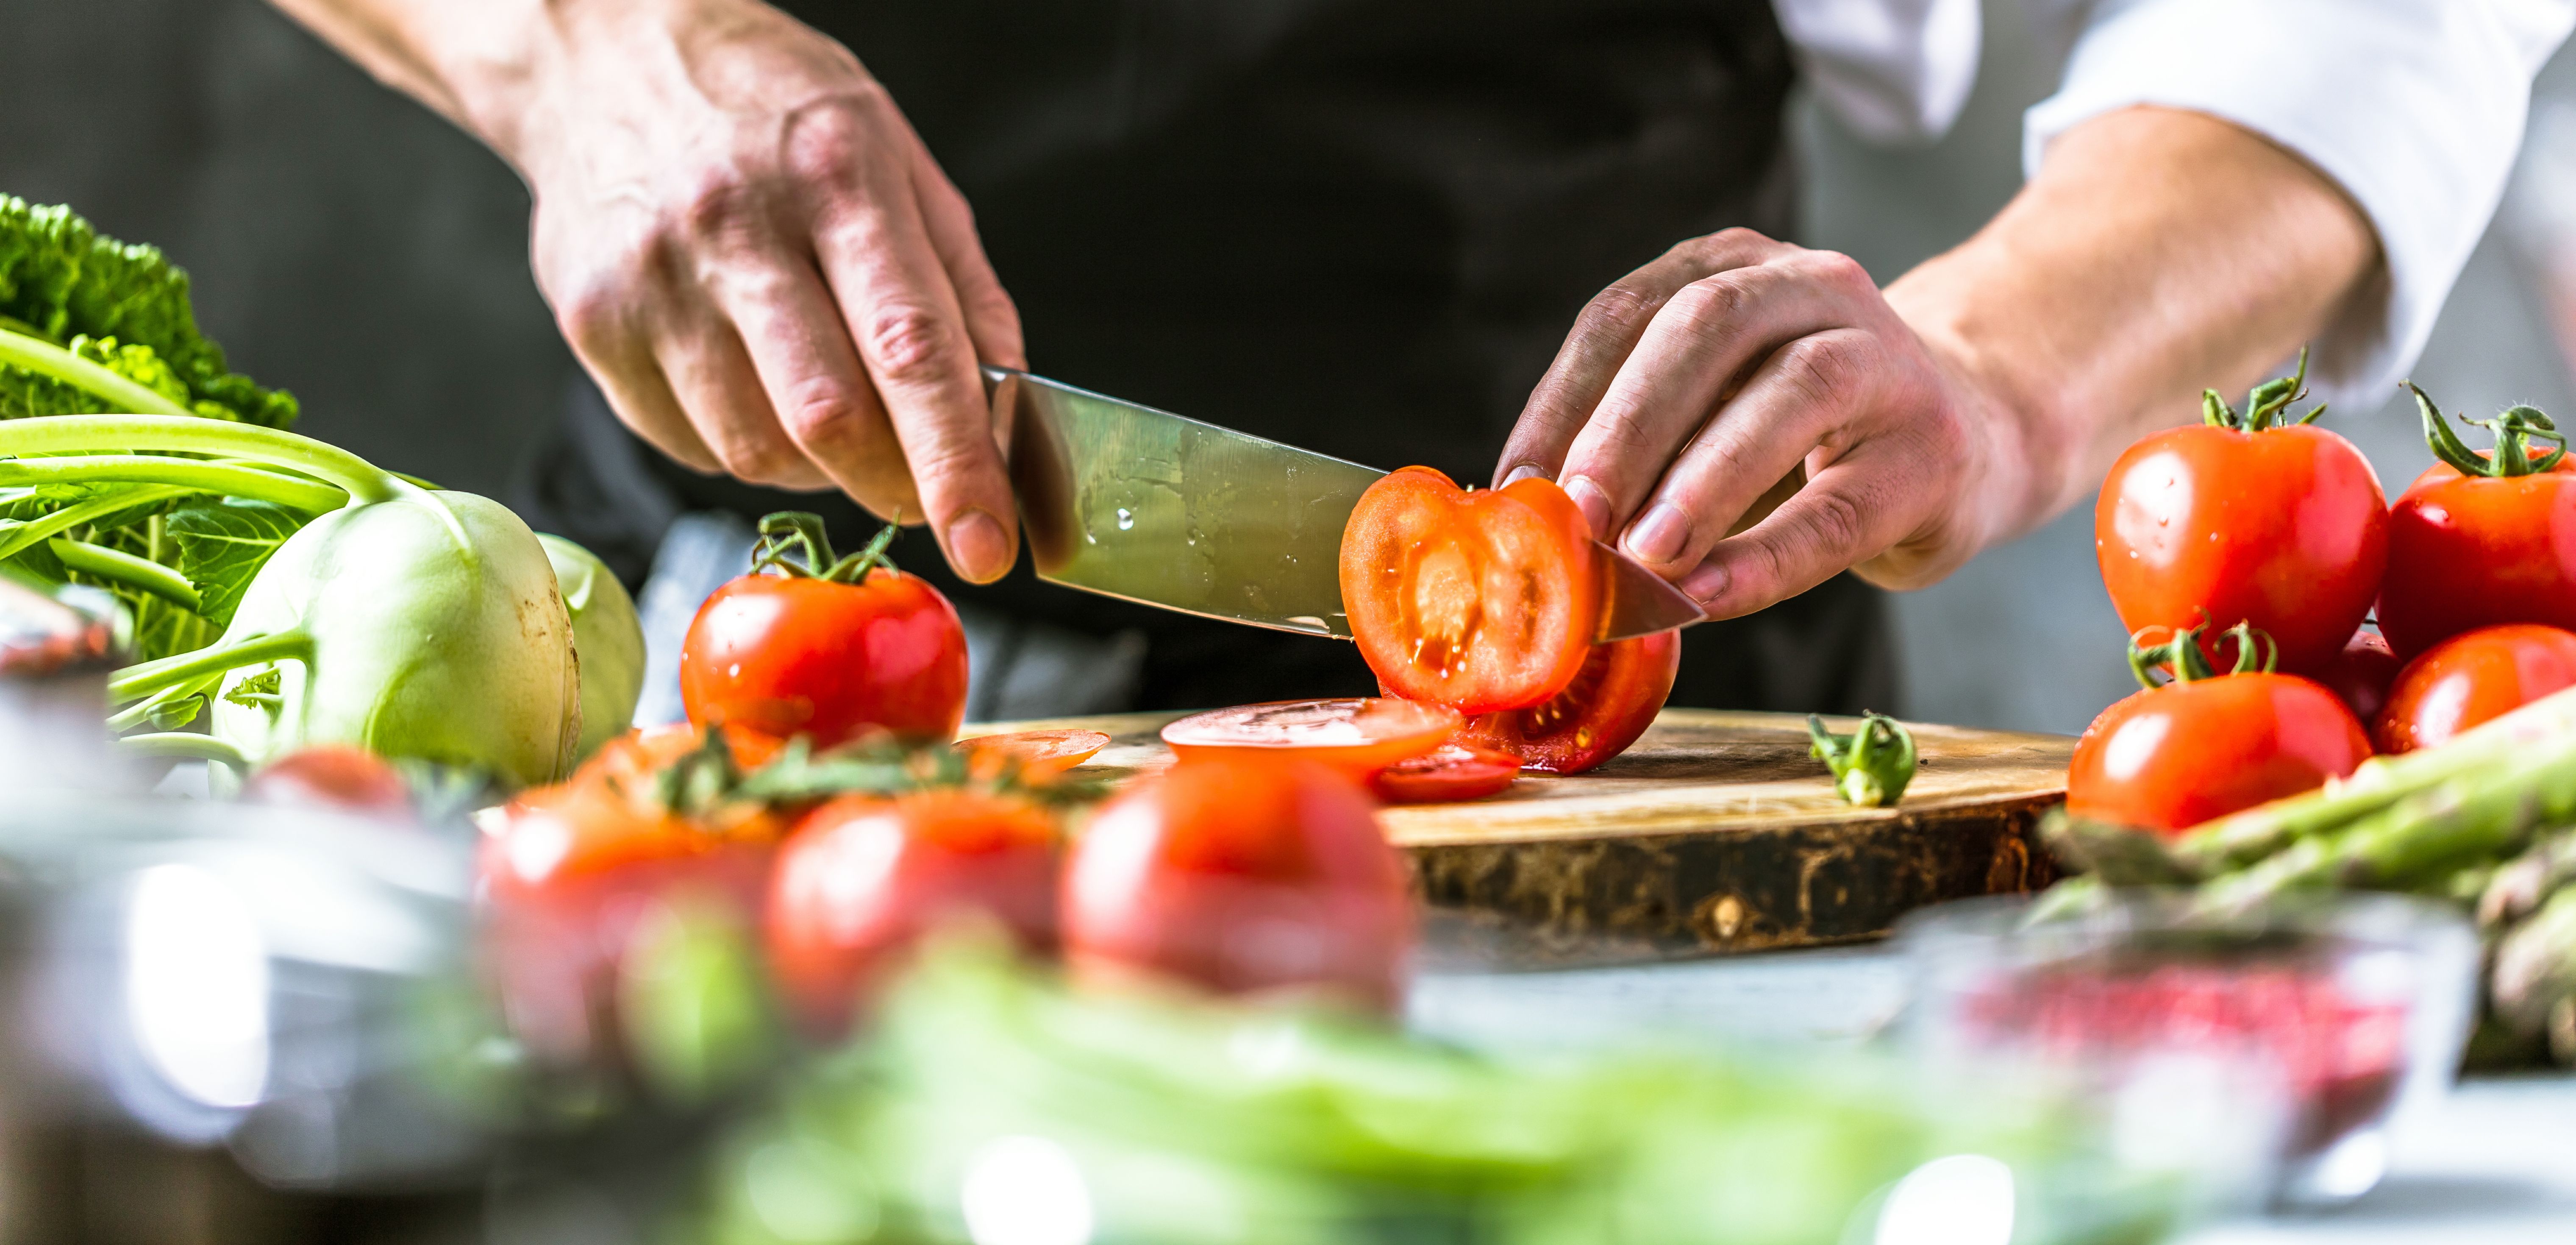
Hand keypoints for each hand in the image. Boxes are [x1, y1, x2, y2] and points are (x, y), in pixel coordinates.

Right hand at [498, 1, 1021, 580]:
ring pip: (756, 450)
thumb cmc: (770, 111)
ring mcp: (652, 282)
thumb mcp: (898, 160)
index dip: (956, 464)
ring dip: (818, 466)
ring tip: (827, 403)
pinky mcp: (593, 326)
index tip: (989, 545)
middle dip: (894, 485)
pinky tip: (751, 382)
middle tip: (922, 493)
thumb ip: (961, 290)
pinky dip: (743, 445)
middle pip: (828, 419)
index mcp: (835, 177)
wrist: (603, 55)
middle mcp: (735, 228)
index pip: (911, 351)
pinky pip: (691, 445)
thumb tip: (1003, 413)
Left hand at [1493, 228, 2027, 618]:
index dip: (1562, 398)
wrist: (1970, 438)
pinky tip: (1707, 594)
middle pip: (1707, 329)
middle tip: (1575, 513)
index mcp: (1733, 268)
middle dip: (1628, 425)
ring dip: (1702, 480)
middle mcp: (1812, 286)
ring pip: (1790, 395)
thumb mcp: (1711, 409)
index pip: (1626, 313)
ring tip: (1641, 555)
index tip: (1514, 483)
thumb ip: (1634, 446)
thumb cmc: (1803, 435)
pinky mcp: (1932, 450)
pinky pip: (1839, 507)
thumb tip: (1528, 517)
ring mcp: (1885, 358)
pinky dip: (1766, 556)